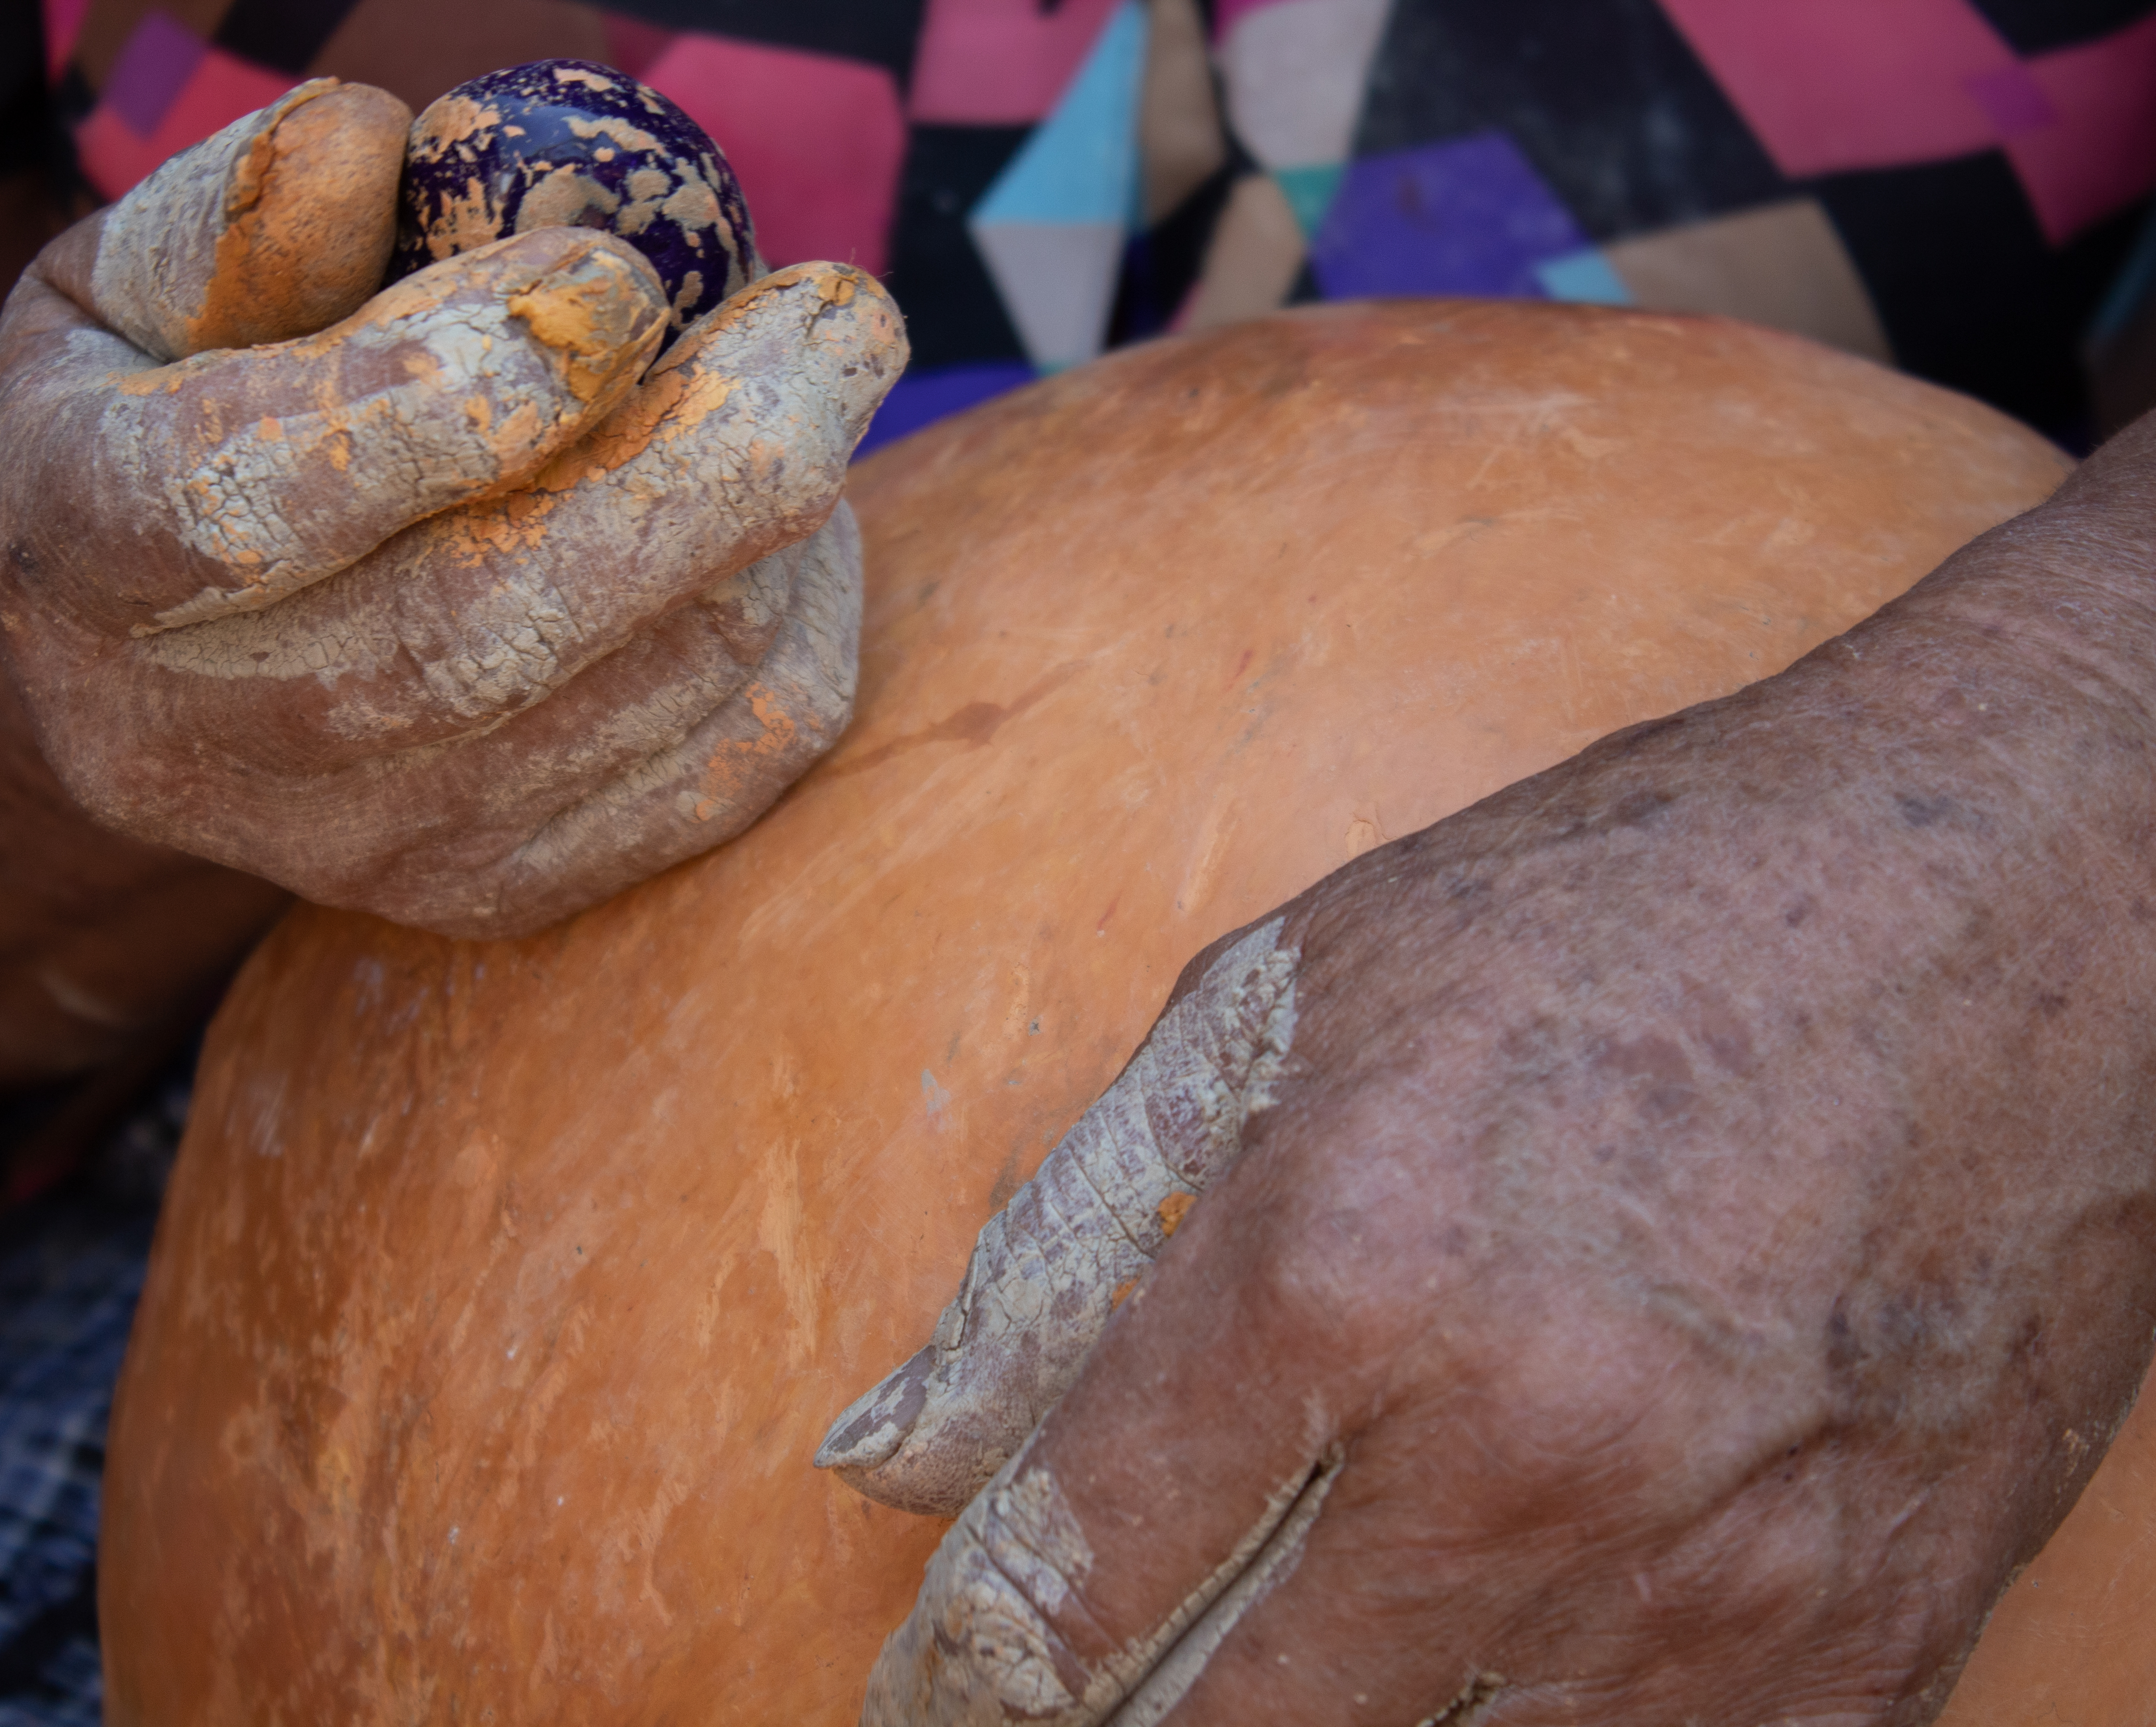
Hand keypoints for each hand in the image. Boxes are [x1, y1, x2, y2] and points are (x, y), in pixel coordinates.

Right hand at [0, 80, 904, 935]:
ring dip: (775, 532)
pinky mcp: (492, 891)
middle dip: (698, 464)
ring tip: (804, 387)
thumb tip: (375, 146)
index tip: (618, 279)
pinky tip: (797, 530)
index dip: (445, 393)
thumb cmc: (163, 414)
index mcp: (82, 548)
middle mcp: (202, 737)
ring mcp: (358, 846)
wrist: (138, 665)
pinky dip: (800, 636)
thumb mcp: (139, 280)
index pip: (247, 497)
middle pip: (482, 631)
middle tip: (839, 319)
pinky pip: (718, 779)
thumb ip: (246, 216)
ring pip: (637, 702)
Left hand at [820, 424, 2155, 1722]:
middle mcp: (1522, 1460)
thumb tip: (890, 1461)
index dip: (969, 1661)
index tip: (945, 1680)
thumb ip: (1064, 1250)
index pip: (1071, 1572)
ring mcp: (1711, 1589)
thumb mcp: (1286, 1003)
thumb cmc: (1618, 922)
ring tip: (1253, 1677)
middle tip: (1080, 1690)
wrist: (2018, 906)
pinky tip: (1449, 1675)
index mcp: (1347, 1272)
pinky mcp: (1862, 1651)